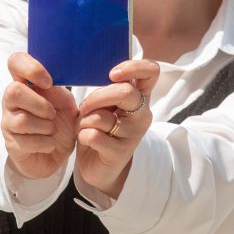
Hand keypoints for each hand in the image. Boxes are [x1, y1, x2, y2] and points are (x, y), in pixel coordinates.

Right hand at [2, 52, 78, 179]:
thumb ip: (58, 92)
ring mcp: (9, 123)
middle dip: (40, 104)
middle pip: (14, 91)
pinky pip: (27, 141)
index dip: (30, 67)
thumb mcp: (67, 105)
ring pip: (22, 120)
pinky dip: (45, 144)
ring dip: (46, 127)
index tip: (48, 82)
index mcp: (26, 85)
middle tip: (52, 114)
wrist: (57, 156)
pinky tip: (49, 144)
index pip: (16, 62)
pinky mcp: (11, 144)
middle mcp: (12, 102)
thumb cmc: (60, 125)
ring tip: (52, 131)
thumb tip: (48, 85)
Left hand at [76, 59, 159, 198]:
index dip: (133, 67)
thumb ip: (107, 88)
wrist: (99, 166)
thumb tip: (93, 69)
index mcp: (140, 97)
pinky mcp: (120, 152)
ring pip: (101, 117)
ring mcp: (133, 134)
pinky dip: (82, 135)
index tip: (112, 74)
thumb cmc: (101, 128)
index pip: (151, 72)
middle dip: (96, 97)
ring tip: (86, 127)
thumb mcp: (105, 104)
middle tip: (84, 107)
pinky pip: (92, 135)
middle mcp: (142, 114)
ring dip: (83, 120)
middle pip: (125, 92)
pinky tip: (87, 140)